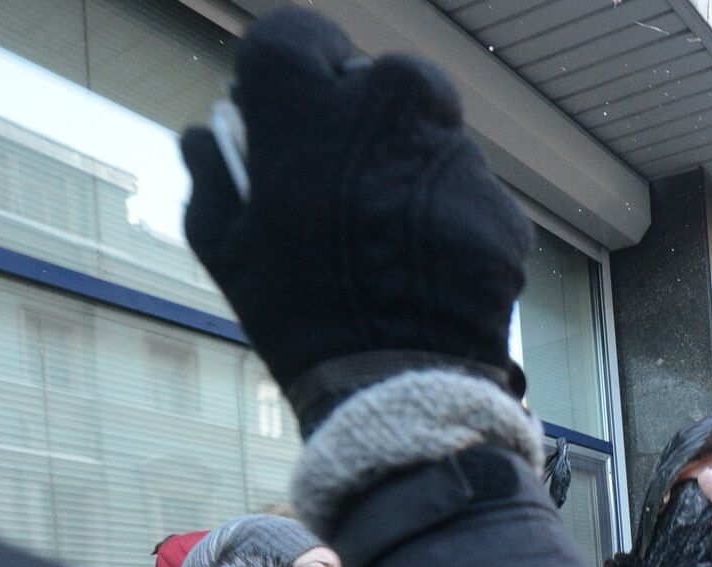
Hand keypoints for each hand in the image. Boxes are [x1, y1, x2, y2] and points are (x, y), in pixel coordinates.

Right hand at [180, 9, 531, 433]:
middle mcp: (389, 110)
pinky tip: (423, 270)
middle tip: (340, 179)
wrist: (398, 385)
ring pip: (428, 137)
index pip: (295, 35)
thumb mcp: (224, 244)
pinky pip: (464, 191)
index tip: (290, 104)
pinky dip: (445, 218)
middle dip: (359, 119)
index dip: (290, 69)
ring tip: (384, 244)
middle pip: (376, 81)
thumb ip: (214, 167)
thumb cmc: (297, 311)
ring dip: (406, 171)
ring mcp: (454, 154)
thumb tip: (215, 129)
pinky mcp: (498, 202)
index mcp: (310, 106)